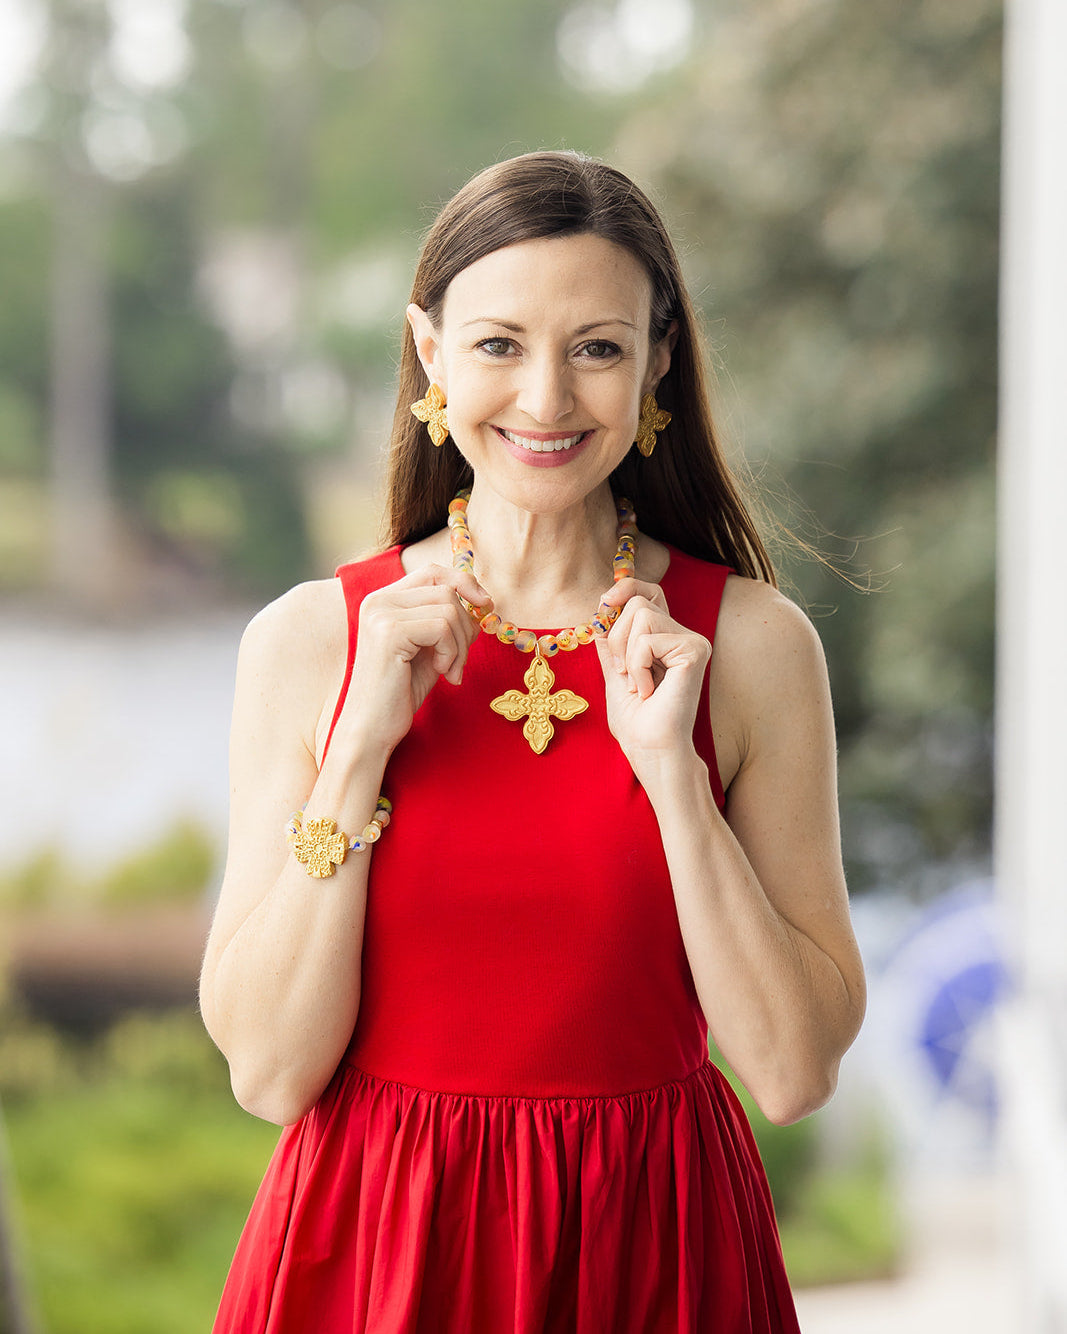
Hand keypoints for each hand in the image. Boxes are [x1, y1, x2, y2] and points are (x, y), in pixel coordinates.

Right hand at [335, 564, 490, 754]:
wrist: (372, 728)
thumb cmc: (401, 692)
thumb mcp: (429, 649)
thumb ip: (447, 622)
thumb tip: (481, 602)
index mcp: (384, 600)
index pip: (432, 572)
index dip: (464, 583)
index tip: (485, 605)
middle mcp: (378, 600)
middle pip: (446, 590)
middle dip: (465, 626)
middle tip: (460, 662)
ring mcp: (381, 613)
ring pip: (449, 609)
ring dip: (460, 644)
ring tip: (450, 671)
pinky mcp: (389, 632)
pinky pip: (442, 627)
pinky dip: (451, 653)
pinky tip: (441, 673)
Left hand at [595, 578, 710, 771]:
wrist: (650, 748)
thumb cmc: (635, 720)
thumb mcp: (614, 672)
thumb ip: (611, 641)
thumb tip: (601, 608)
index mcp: (666, 638)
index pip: (648, 592)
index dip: (626, 587)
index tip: (604, 602)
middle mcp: (683, 635)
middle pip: (638, 600)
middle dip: (616, 634)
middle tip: (623, 671)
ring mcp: (692, 641)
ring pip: (641, 613)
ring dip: (626, 653)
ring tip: (639, 684)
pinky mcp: (694, 649)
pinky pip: (647, 640)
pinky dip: (637, 666)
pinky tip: (649, 690)